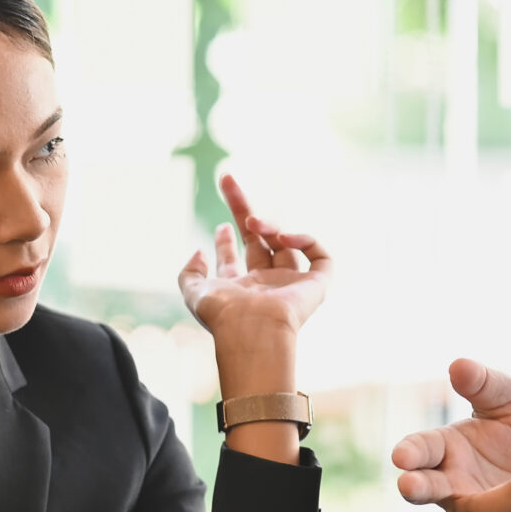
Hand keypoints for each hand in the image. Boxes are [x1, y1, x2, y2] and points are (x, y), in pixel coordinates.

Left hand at [177, 173, 331, 342]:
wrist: (255, 331)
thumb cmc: (224, 317)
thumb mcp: (194, 293)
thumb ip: (189, 273)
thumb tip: (199, 251)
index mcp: (241, 289)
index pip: (234, 258)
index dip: (225, 238)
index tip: (220, 224)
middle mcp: (266, 284)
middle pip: (258, 240)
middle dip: (243, 210)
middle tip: (227, 180)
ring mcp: (292, 283)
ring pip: (285, 242)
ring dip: (267, 225)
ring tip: (252, 223)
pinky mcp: (316, 285)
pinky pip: (321, 256)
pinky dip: (306, 240)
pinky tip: (283, 237)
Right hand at [389, 359, 510, 511]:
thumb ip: (486, 386)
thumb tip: (458, 364)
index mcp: (447, 450)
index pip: (421, 450)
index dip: (410, 453)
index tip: (401, 457)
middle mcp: (451, 486)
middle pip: (426, 490)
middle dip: (416, 487)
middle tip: (408, 484)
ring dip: (510, 495)